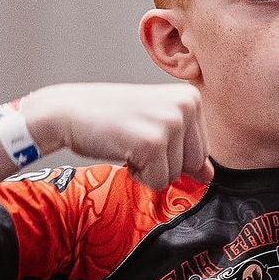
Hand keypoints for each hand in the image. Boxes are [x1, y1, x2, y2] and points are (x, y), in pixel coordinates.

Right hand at [24, 81, 211, 187]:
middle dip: (164, 163)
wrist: (68, 112)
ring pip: (176, 175)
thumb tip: (210, 176)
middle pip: (194, 164)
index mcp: (190, 97)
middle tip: (136, 138)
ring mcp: (171, 123)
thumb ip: (185, 149)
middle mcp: (186, 105)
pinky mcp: (153, 143)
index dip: (172, 154)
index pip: (202, 152)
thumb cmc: (110, 118)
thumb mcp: (154, 126)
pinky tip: (122, 148)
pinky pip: (158, 182)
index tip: (146, 132)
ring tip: (128, 141)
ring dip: (149, 168)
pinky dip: (137, 175)